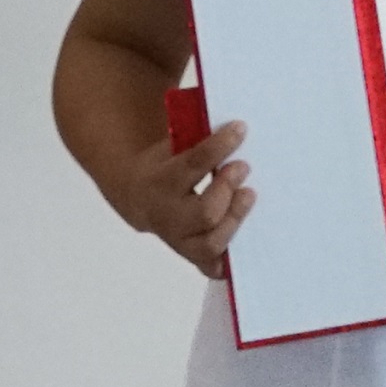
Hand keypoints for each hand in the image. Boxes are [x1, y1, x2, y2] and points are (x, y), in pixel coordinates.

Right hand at [102, 115, 250, 271]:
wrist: (136, 194)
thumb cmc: (166, 164)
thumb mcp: (172, 144)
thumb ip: (196, 135)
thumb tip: (233, 121)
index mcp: (159, 181)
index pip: (193, 164)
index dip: (219, 146)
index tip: (240, 129)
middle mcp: (166, 214)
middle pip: (204, 212)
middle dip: (227, 189)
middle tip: (243, 167)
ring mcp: (178, 238)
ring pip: (211, 242)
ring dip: (235, 219)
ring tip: (249, 195)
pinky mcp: (190, 254)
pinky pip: (209, 266)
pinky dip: (225, 262)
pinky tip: (243, 249)